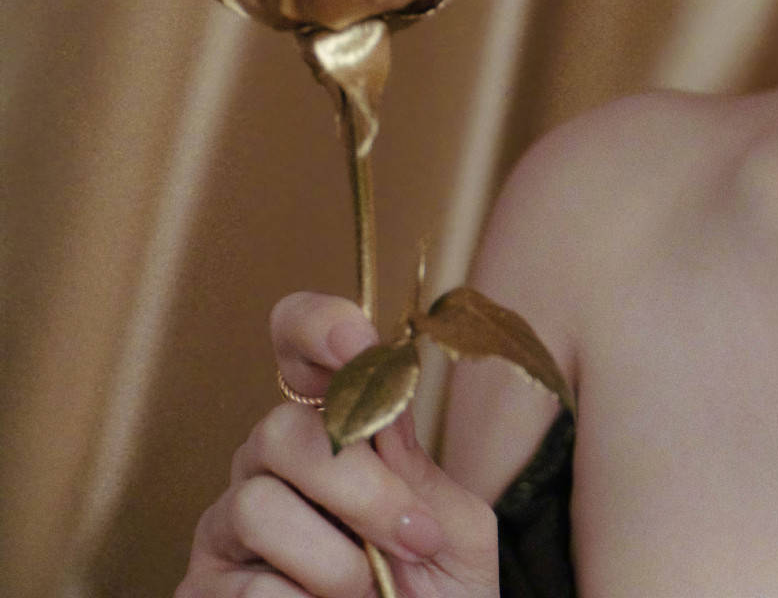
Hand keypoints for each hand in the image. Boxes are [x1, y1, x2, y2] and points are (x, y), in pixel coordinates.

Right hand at [179, 292, 499, 597]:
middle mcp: (270, 467)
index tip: (356, 342)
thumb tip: (382, 409)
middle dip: (359, 488)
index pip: (299, 348)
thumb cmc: (439, 596)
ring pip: (257, 505)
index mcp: (335, 432)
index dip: (316, 328)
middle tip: (414, 540)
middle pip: (279, 430)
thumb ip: (419, 472)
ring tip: (369, 593)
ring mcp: (228, 529)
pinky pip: (244, 586)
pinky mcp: (202, 591)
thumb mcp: (453, 530)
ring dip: (335, 560)